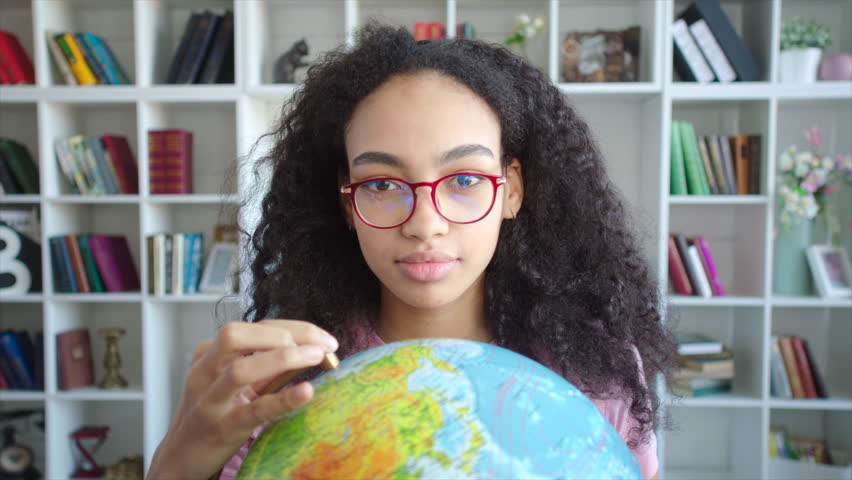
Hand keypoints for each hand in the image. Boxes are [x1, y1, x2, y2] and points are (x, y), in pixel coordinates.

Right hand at [146, 320, 338, 479]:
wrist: (182, 456)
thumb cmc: (213, 414)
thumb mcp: (234, 384)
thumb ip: (265, 366)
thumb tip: (309, 350)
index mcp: (209, 354)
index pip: (253, 327)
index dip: (292, 327)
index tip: (323, 337)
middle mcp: (205, 372)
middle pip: (236, 335)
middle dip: (283, 334)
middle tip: (317, 345)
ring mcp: (210, 400)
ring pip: (240, 370)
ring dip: (283, 358)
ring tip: (316, 357)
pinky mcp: (222, 427)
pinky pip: (254, 410)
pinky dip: (283, 399)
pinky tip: (306, 391)